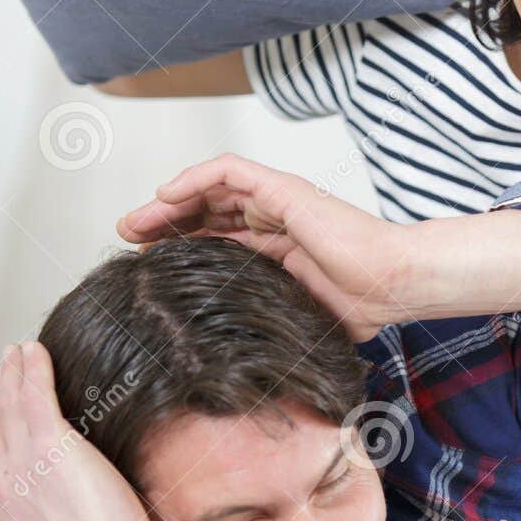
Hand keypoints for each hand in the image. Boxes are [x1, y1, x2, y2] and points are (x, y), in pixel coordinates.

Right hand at [0, 342, 156, 520]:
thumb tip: (47, 517)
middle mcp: (0, 483)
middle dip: (1, 389)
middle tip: (6, 366)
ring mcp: (22, 463)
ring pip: (12, 404)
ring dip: (14, 372)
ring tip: (19, 352)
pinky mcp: (51, 445)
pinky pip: (37, 395)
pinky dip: (34, 369)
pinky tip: (36, 351)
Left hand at [117, 154, 407, 340]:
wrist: (392, 285)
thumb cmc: (361, 305)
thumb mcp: (293, 314)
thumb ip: (265, 316)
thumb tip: (227, 349)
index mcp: (279, 247)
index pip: (217, 238)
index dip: (181, 246)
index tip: (147, 263)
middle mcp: (275, 219)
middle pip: (207, 211)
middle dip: (165, 222)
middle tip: (128, 237)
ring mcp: (279, 201)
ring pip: (210, 188)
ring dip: (169, 201)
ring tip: (136, 220)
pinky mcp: (283, 188)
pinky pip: (229, 170)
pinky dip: (194, 178)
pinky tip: (166, 195)